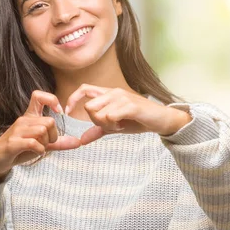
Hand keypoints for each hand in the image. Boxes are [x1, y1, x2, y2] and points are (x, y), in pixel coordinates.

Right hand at [0, 90, 81, 182]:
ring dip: (46, 143)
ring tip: (39, 149)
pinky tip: (37, 152)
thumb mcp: (42, 144)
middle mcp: (23, 120)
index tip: (59, 112)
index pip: (38, 96)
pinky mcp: (12, 143)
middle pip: (49, 121)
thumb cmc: (20, 149)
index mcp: (30, 116)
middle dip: (53, 135)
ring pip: (42, 131)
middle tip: (47, 144)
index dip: (52, 100)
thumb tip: (78, 142)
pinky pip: (34, 143)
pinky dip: (39, 150)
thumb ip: (59, 142)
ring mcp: (16, 131)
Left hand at [64, 85, 192, 144]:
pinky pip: (110, 117)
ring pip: (99, 114)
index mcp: (108, 93)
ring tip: (119, 126)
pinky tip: (123, 126)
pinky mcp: (130, 105)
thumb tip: (81, 140)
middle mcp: (113, 92)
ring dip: (106, 126)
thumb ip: (98, 130)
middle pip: (89, 108)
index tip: (67, 112)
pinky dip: (114, 125)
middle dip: (96, 122)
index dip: (72, 100)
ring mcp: (122, 97)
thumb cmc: (139, 120)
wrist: (161, 120)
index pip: (83, 89)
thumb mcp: (115, 126)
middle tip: (110, 127)